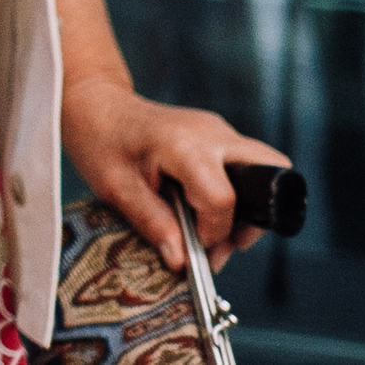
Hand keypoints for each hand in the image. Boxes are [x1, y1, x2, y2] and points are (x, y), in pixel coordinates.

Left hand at [61, 75, 289, 269]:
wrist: (94, 102)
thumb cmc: (99, 140)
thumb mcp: (115, 188)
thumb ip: (153, 223)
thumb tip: (182, 263)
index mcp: (183, 145)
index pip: (223, 198)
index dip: (213, 231)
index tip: (194, 246)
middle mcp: (212, 133)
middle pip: (270, 173)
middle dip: (255, 217)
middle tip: (223, 242)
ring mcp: (219, 130)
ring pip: (263, 172)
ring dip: (246, 209)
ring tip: (211, 233)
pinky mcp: (218, 136)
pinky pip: (244, 168)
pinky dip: (235, 195)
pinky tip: (202, 210)